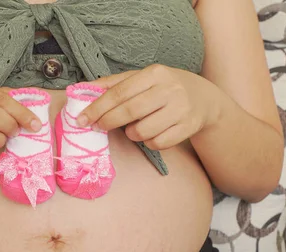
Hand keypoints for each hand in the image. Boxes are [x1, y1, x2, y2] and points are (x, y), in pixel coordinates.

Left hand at [77, 64, 220, 149]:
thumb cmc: (164, 88)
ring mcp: (181, 109)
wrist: (204, 99)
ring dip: (132, 134)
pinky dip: (149, 142)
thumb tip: (80, 89)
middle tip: (99, 127)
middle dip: (109, 122)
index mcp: (155, 73)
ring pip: (143, 131)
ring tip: (135, 128)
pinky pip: (158, 143)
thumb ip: (113, 84)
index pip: (119, 92)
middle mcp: (170, 89)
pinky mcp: (188, 127)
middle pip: (130, 111)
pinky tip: (152, 133)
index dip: (97, 107)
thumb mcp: (142, 78)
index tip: (82, 119)